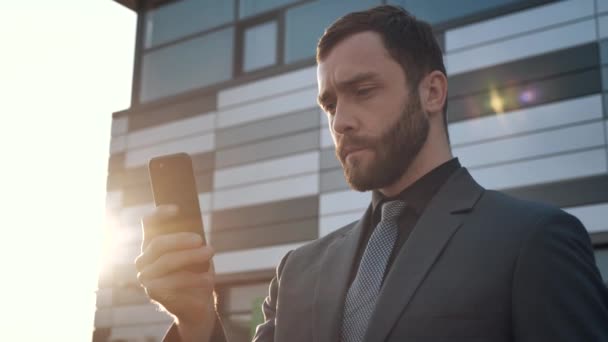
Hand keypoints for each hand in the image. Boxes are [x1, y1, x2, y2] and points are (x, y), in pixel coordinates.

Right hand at [135, 205, 216, 340]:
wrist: (197, 303)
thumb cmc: (197, 273)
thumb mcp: (196, 253)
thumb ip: (192, 241)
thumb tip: (196, 232)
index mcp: (152, 244)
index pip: (149, 223)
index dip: (160, 213)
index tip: (178, 209)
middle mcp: (143, 259)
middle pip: (158, 243)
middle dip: (181, 239)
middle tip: (201, 240)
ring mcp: (145, 276)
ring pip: (167, 261)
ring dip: (191, 256)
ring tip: (210, 253)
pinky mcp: (153, 291)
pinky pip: (173, 281)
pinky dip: (194, 279)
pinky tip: (209, 279)